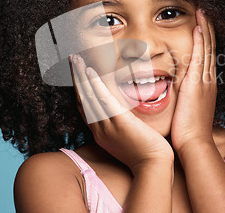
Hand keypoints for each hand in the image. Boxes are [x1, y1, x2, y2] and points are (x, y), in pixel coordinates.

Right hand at [69, 54, 173, 171]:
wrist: (153, 165)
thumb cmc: (144, 152)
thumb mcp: (126, 137)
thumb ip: (120, 123)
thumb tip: (121, 111)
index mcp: (100, 132)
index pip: (83, 107)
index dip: (78, 89)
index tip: (75, 74)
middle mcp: (99, 128)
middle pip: (81, 99)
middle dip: (74, 78)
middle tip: (71, 59)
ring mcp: (107, 125)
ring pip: (88, 97)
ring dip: (80, 76)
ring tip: (75, 59)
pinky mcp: (119, 122)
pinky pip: (103, 100)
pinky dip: (94, 85)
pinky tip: (89, 71)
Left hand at [170, 8, 216, 153]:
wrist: (194, 144)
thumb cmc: (187, 130)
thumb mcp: (186, 108)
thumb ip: (182, 96)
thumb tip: (172, 89)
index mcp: (205, 84)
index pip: (206, 55)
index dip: (205, 38)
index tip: (202, 22)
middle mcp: (208, 79)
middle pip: (210, 47)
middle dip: (208, 27)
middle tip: (205, 9)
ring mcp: (205, 80)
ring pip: (207, 48)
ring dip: (205, 28)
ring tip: (203, 10)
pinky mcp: (198, 83)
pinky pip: (200, 57)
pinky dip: (201, 41)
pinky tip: (198, 27)